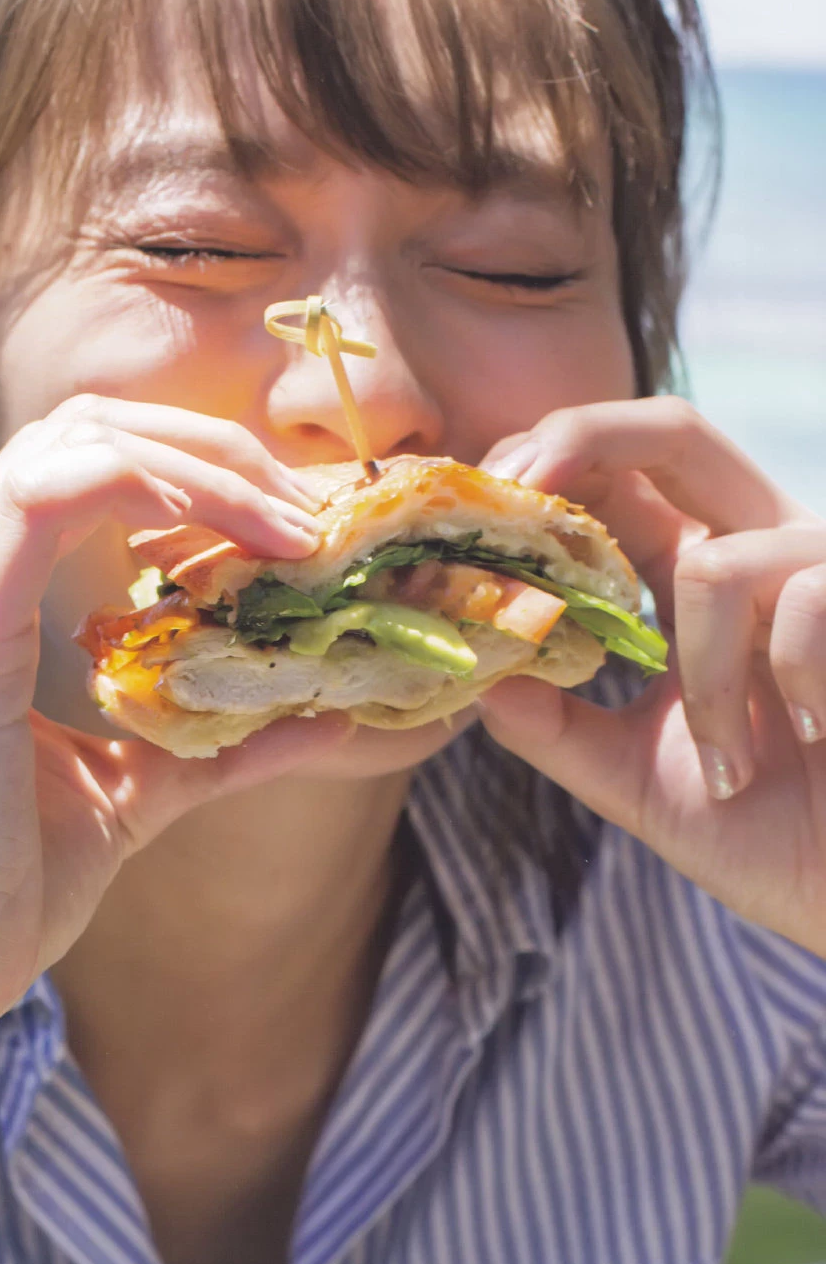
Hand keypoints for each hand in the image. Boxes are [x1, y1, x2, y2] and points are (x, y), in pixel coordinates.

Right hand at [0, 395, 351, 1040]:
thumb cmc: (16, 878)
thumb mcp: (141, 784)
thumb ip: (223, 735)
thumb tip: (327, 713)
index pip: (86, 463)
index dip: (198, 465)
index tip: (292, 519)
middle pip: (86, 429)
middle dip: (212, 449)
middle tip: (304, 511)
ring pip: (73, 445)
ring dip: (197, 467)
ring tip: (285, 526)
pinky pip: (43, 504)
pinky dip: (141, 492)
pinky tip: (220, 538)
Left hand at [479, 396, 825, 955]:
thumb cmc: (772, 832)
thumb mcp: (635, 779)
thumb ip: (555, 728)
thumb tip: (475, 681)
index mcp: (699, 571)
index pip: (614, 475)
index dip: (541, 470)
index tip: (473, 513)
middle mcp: (760, 546)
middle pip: (670, 431)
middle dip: (580, 443)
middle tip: (517, 500)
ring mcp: (825, 569)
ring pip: (718, 564)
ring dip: (704, 681)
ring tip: (729, 767)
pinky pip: (800, 607)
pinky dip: (782, 694)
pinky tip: (809, 739)